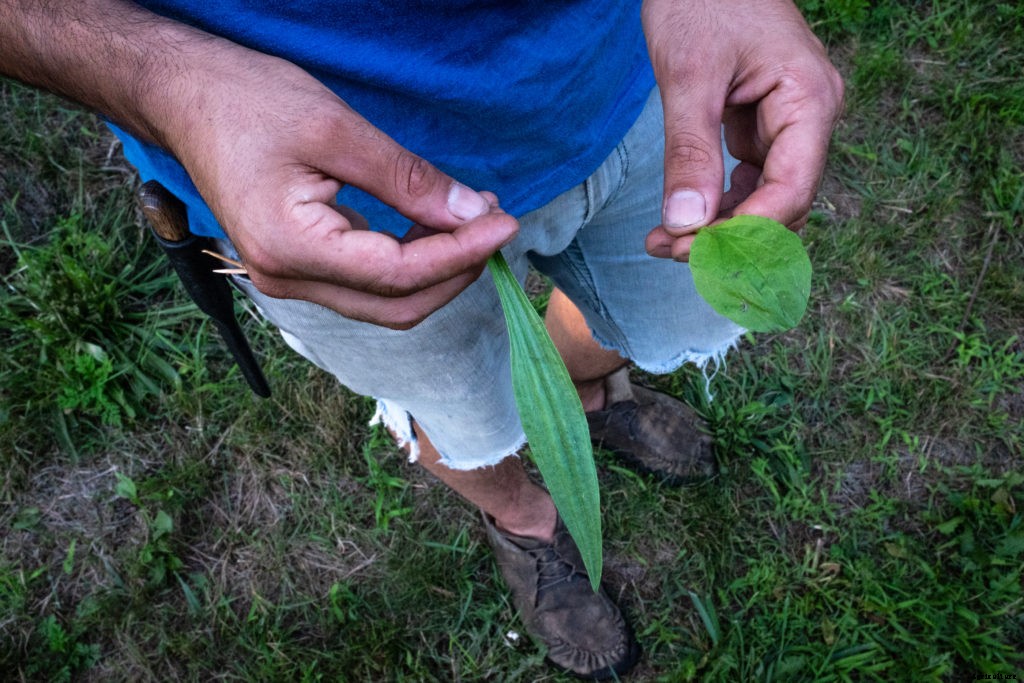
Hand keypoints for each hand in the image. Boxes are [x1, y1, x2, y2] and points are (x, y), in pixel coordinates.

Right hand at [160, 42, 516, 328]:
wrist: (184, 97)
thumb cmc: (248, 102)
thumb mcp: (336, 130)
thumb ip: (407, 179)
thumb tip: (469, 213)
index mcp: (290, 249)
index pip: (399, 274)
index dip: (461, 253)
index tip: (505, 222)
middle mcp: (286, 279)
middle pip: (396, 306)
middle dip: (455, 271)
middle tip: (494, 222)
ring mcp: (288, 278)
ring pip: (385, 301)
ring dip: (435, 269)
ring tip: (471, 217)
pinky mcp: (296, 265)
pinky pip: (366, 282)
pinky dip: (408, 262)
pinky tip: (431, 223)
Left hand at [641, 0, 843, 260]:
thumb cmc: (700, 0)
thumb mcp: (689, 76)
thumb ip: (690, 152)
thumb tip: (686, 224)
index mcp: (810, 102)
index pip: (792, 191)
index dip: (743, 232)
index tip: (688, 250)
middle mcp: (810, 119)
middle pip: (783, 205)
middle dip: (728, 238)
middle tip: (666, 250)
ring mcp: (787, 125)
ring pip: (765, 200)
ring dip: (719, 229)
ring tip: (661, 242)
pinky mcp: (762, 127)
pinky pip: (750, 182)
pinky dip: (717, 205)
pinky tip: (677, 220)